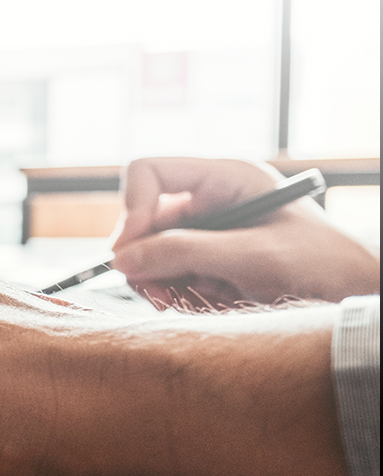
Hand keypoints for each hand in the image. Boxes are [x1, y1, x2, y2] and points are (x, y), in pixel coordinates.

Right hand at [111, 157, 378, 306]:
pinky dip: (173, 291)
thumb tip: (121, 259)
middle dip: (144, 257)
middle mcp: (211, 200)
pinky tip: (199, 302)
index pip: (149, 173)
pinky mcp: (209, 259)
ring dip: (158, 280)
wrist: (355, 295)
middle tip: (157, 293)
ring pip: (150, 251)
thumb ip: (186, 253)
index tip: (131, 253)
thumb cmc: (322, 264)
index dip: (133, 209)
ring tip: (183, 301)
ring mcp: (208, 231)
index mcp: (225, 178)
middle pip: (143, 219)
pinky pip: (168, 272)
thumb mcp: (254, 256)